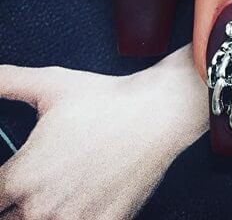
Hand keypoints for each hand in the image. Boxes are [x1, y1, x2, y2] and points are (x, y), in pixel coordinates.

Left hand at [0, 47, 207, 219]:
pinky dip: (77, 217)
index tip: (10, 179)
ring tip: (61, 191)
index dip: (1, 185)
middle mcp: (41, 207)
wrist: (158, 112)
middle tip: (39, 181)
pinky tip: (84, 201)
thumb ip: (8, 82)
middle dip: (16, 204)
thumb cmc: (108, 100)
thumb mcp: (51, 84)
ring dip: (43, 214)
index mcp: (21, 176)